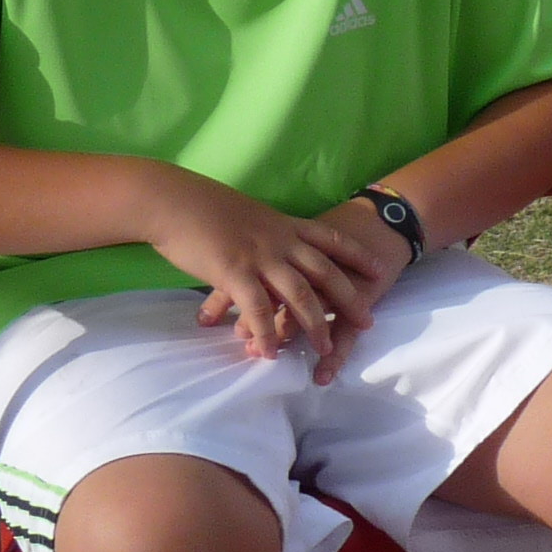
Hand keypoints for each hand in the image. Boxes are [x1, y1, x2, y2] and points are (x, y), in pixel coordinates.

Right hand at [146, 171, 397, 377]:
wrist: (171, 199)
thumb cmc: (199, 205)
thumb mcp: (245, 213)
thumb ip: (262, 231)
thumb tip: (266, 241)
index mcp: (283, 224)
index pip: (331, 239)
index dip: (357, 255)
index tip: (380, 269)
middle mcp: (279, 241)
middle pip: (325, 272)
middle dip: (350, 297)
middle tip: (369, 320)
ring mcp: (259, 257)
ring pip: (299, 295)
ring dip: (314, 324)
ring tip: (325, 349)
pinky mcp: (235, 272)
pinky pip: (259, 309)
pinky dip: (267, 333)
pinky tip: (270, 352)